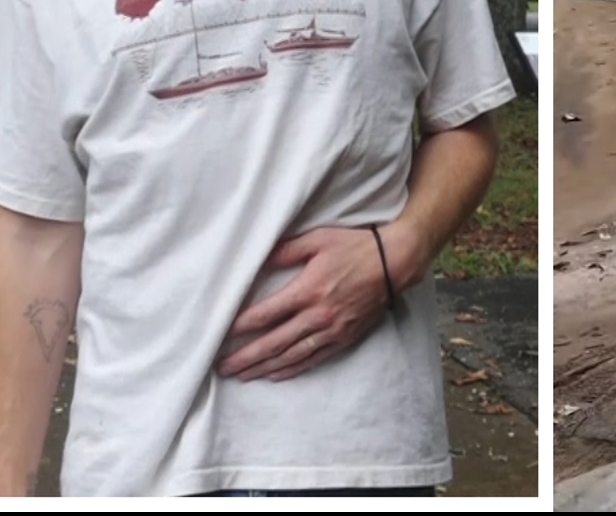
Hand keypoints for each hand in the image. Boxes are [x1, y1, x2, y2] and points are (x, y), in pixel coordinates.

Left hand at [216, 226, 392, 381]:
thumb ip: (285, 250)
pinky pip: (314, 358)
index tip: (220, 335)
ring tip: (242, 375)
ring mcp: (332, 329)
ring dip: (264, 368)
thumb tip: (257, 260)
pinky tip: (276, 374)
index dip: (240, 327)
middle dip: (245, 357)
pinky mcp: (345, 336)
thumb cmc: (356, 246)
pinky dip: (293, 368)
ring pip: (291, 355)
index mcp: (307, 290)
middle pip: (273, 342)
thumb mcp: (318, 239)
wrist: (395, 262)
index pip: (265, 314)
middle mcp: (317, 315)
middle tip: (221, 367)